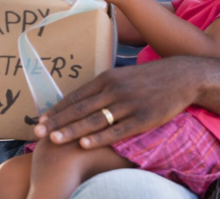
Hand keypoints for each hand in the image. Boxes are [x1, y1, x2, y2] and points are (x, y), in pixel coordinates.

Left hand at [34, 57, 200, 147]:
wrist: (181, 76)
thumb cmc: (148, 78)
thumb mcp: (122, 77)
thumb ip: (103, 88)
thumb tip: (81, 100)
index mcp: (106, 78)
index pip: (75, 96)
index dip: (57, 109)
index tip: (40, 119)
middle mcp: (113, 90)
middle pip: (80, 108)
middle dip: (57, 121)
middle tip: (38, 131)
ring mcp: (128, 105)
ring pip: (94, 120)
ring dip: (72, 130)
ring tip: (54, 138)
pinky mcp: (143, 118)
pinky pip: (117, 130)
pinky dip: (100, 137)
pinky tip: (85, 144)